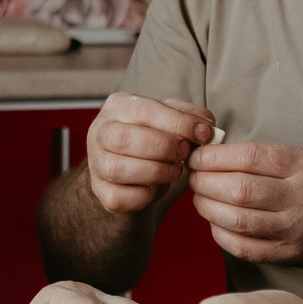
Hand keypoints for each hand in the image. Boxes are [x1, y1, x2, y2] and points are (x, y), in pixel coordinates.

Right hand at [82, 93, 217, 214]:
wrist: (132, 169)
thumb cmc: (154, 138)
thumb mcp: (172, 119)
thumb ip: (191, 117)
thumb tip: (206, 128)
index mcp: (119, 106)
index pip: (145, 110)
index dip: (178, 123)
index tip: (202, 134)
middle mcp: (100, 132)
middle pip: (124, 139)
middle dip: (163, 148)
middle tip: (184, 153)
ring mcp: (96, 163)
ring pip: (119, 169)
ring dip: (156, 172)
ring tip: (174, 170)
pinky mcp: (100, 191)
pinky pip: (121, 197)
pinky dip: (145, 196)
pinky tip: (155, 187)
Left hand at [185, 140, 302, 265]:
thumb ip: (265, 157)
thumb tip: (213, 155)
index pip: (249, 158)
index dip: (215, 158)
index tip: (197, 158)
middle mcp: (302, 197)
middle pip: (239, 190)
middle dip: (205, 183)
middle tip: (193, 178)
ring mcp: (296, 229)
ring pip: (238, 221)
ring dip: (208, 208)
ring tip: (199, 198)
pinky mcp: (291, 254)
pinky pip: (245, 248)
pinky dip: (221, 235)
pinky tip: (215, 223)